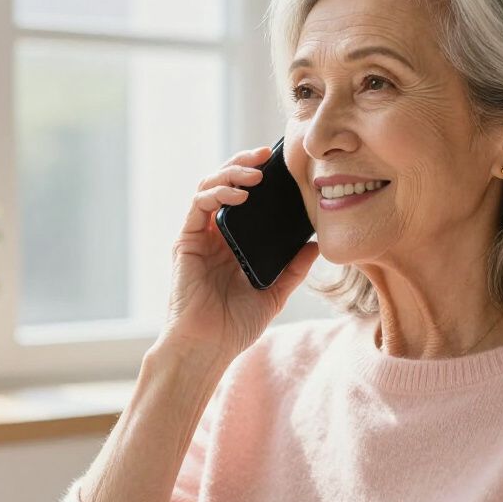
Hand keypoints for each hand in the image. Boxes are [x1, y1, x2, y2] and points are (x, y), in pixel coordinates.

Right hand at [155, 145, 319, 361]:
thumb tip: (316, 245)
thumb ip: (293, 269)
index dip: (257, 176)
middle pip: (224, 184)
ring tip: (255, 175)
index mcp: (233, 243)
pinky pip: (198, 206)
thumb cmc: (235, 326)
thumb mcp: (274, 294)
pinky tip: (239, 197)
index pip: (243, 198)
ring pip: (209, 187)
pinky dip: (217, 194)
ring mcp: (198, 236)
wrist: (208, 346)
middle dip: (243, 163)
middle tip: (265, 154)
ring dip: (231, 174)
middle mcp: (214, 235)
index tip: (279, 164)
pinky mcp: (186, 242)